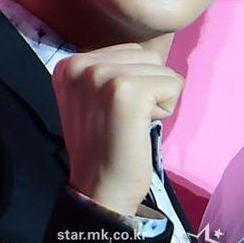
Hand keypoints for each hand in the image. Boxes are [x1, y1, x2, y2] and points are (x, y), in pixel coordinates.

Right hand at [53, 44, 183, 215]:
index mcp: (69, 64)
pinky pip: (173, 85)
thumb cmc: (104, 146)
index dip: (133, 84)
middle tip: (123, 120)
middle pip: (147, 56)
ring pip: (162, 68)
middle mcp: (80, 64)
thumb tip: (150, 55)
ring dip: (157, 99)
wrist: (99, 190)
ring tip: (131, 124)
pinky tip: (141, 128)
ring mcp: (102, 76)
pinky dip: (167, 110)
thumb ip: (111, 70)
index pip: (129, 52)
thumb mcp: (92, 97)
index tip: (111, 113)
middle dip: (147, 88)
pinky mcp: (127, 91)